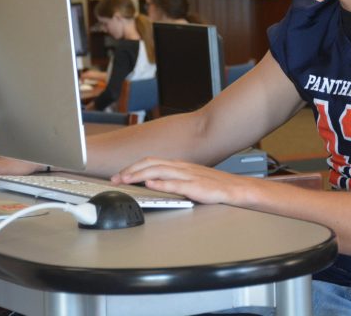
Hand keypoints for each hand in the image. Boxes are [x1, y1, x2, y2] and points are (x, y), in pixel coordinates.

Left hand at [112, 158, 252, 204]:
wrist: (235, 188)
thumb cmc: (214, 185)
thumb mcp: (190, 178)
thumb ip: (173, 178)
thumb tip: (153, 181)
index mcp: (179, 165)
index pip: (151, 161)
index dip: (133, 167)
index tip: (119, 174)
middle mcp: (181, 167)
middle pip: (151, 164)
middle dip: (131, 170)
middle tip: (115, 178)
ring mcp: (188, 175)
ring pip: (159, 171)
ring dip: (140, 175)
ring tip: (126, 180)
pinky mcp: (195, 186)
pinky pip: (175, 184)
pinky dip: (161, 183)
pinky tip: (150, 185)